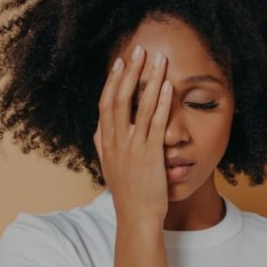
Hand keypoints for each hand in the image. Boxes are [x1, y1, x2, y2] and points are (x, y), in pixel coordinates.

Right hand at [93, 45, 172, 223]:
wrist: (136, 218)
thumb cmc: (128, 194)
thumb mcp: (110, 166)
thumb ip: (104, 145)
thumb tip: (99, 127)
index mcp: (106, 143)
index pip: (105, 104)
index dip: (112, 81)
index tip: (119, 62)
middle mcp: (116, 142)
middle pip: (119, 98)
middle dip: (129, 71)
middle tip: (138, 49)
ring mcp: (132, 148)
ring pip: (139, 106)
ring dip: (148, 79)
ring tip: (158, 59)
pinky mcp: (150, 155)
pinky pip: (155, 123)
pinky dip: (160, 103)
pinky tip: (167, 86)